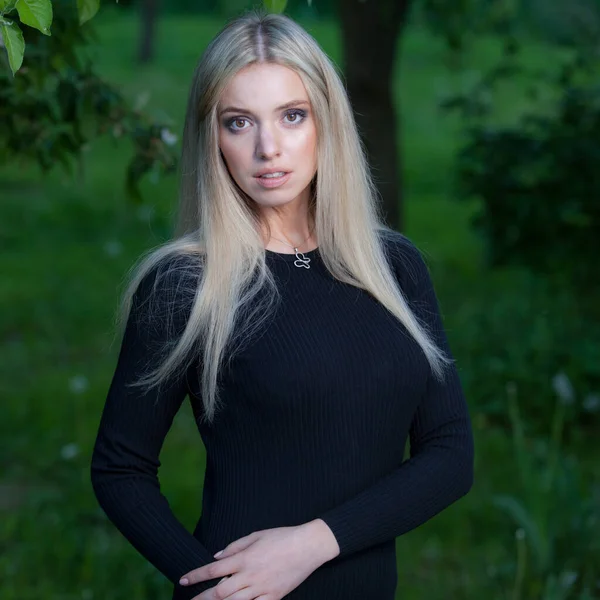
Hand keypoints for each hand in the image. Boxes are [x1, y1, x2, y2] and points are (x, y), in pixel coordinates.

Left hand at [179, 521, 338, 598]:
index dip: (196, 575)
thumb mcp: (256, 535)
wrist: (308, 546)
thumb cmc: (282, 536)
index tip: (183, 579)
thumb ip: (234, 546)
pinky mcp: (274, 597)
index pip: (214, 569)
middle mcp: (250, 576)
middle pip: (219, 592)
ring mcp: (262, 589)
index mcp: (245, 558)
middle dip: (201, 598)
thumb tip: (217, 557)